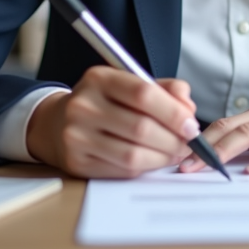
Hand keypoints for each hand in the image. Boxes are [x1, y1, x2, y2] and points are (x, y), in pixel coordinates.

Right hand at [25, 67, 198, 178]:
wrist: (57, 123)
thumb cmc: (104, 102)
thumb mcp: (129, 84)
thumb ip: (164, 89)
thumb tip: (188, 108)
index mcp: (99, 78)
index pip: (142, 94)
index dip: (173, 112)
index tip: (191, 124)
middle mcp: (83, 105)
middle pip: (140, 127)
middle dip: (173, 139)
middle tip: (188, 143)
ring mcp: (76, 136)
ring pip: (132, 154)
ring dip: (162, 157)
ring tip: (175, 153)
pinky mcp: (77, 162)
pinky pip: (121, 170)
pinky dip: (145, 168)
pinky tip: (153, 160)